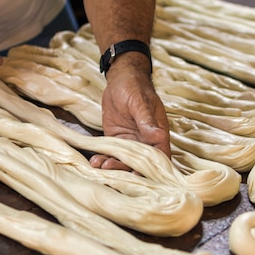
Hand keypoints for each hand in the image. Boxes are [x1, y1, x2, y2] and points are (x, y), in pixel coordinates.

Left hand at [89, 53, 170, 170]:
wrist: (120, 80)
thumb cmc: (135, 87)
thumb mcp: (140, 102)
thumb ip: (147, 120)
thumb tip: (158, 135)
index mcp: (158, 134)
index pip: (160, 156)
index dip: (152, 168)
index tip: (139, 174)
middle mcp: (146, 142)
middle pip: (140, 164)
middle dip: (127, 170)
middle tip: (112, 168)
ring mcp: (130, 143)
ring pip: (124, 161)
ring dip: (113, 166)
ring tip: (100, 165)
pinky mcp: (116, 141)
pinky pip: (112, 154)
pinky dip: (104, 159)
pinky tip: (95, 161)